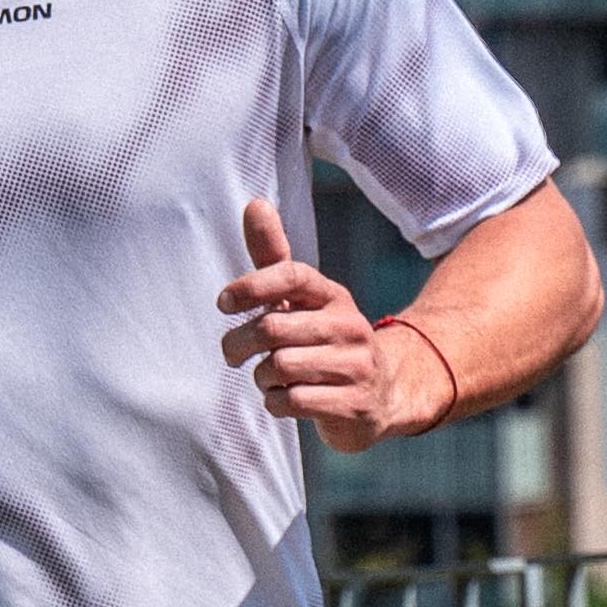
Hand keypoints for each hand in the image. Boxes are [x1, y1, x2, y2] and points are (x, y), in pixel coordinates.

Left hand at [215, 198, 458, 443]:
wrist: (384, 394)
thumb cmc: (325, 341)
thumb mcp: (303, 300)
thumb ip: (274, 257)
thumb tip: (254, 203)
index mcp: (333, 295)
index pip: (291, 275)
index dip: (251, 285)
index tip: (223, 302)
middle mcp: (349, 326)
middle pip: (274, 328)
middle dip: (239, 343)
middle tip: (232, 352)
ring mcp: (355, 366)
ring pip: (280, 367)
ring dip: (261, 377)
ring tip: (270, 377)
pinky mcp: (354, 403)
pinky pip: (292, 401)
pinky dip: (275, 402)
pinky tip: (285, 398)